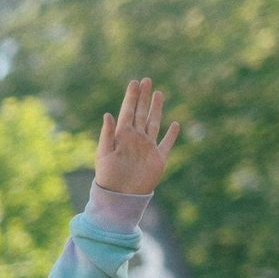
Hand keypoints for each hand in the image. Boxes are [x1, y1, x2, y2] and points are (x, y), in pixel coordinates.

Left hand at [94, 77, 180, 196]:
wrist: (120, 197)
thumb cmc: (108, 177)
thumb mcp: (104, 154)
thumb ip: (106, 134)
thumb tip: (107, 114)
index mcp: (122, 136)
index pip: (128, 112)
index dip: (131, 97)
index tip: (134, 82)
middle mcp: (136, 138)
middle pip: (141, 113)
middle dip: (143, 97)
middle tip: (146, 80)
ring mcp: (147, 147)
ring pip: (154, 123)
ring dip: (156, 108)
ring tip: (158, 93)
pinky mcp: (158, 159)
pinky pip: (167, 144)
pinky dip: (171, 134)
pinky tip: (175, 124)